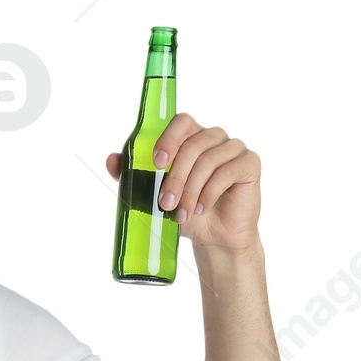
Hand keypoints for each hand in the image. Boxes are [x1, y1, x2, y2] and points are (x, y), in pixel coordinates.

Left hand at [105, 114, 261, 257]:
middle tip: (166, 204)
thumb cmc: (186, 213)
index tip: (156, 163)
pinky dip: (210, 192)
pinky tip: (202, 208)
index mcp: (191, 137)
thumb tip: (111, 160)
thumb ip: (135, 176)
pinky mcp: (249, 163)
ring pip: (208, 160)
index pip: (181, 122)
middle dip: (176, 176)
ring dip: (192, 189)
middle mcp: (213, 138)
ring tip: (183, 214)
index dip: (168, 139)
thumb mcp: (155, 197)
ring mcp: (233, 148)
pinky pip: (228, 171)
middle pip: (192, 145)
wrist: (215, 238)